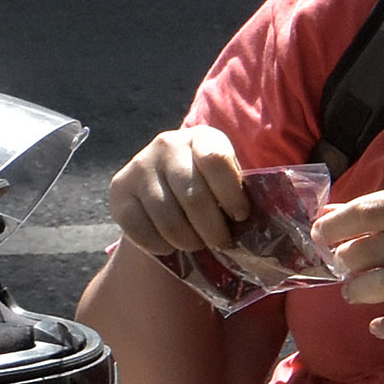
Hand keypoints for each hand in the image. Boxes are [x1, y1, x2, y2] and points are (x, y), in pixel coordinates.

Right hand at [104, 126, 249, 257]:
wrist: (161, 184)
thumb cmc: (207, 186)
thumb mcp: (225, 179)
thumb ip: (238, 193)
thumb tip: (264, 228)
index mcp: (201, 138)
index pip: (215, 160)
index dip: (231, 194)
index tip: (240, 217)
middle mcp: (167, 145)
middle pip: (193, 196)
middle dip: (212, 229)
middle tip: (220, 244)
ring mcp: (140, 166)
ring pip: (168, 218)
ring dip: (187, 241)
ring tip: (196, 245)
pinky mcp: (119, 190)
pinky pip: (140, 229)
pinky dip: (159, 246)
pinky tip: (169, 246)